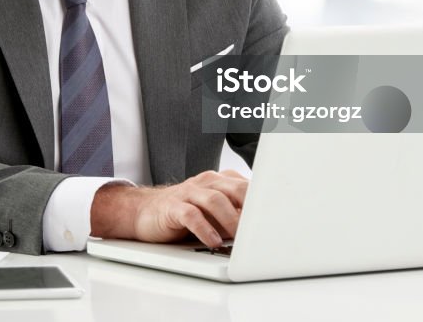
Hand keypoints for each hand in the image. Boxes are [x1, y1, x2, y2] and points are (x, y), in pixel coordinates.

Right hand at [89, 170, 248, 247]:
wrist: (145, 211)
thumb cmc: (186, 213)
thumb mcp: (215, 214)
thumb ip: (236, 215)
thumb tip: (262, 231)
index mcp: (220, 181)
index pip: (247, 186)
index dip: (263, 200)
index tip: (277, 216)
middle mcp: (206, 183)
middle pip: (234, 189)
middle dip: (251, 207)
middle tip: (262, 227)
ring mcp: (189, 193)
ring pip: (215, 200)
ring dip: (230, 219)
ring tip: (240, 237)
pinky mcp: (173, 208)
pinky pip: (191, 216)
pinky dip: (205, 229)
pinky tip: (213, 242)